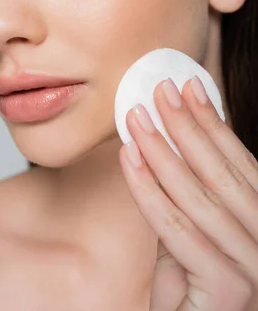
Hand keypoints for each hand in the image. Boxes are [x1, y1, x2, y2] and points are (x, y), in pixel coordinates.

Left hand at [118, 75, 257, 310]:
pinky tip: (129, 158)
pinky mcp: (228, 289)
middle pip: (223, 173)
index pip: (240, 162)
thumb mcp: (194, 232)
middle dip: (189, 126)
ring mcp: (255, 268)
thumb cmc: (190, 289)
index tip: (190, 86)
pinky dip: (148, 189)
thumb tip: (165, 136)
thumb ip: (188, 194)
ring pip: (199, 195)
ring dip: (162, 150)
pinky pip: (176, 228)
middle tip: (161, 90)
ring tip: (138, 117)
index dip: (214, 122)